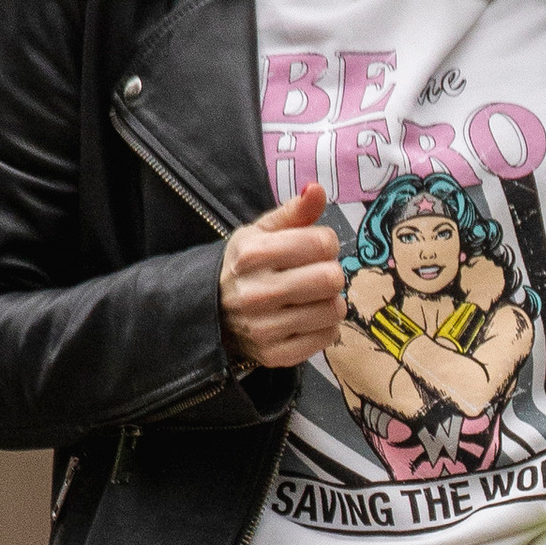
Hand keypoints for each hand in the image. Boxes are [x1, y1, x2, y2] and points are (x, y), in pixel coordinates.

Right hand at [219, 181, 342, 370]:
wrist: (212, 312)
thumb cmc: (245, 267)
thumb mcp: (261, 233)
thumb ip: (294, 212)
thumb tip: (316, 188)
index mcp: (252, 254)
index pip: (321, 244)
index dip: (327, 243)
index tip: (316, 248)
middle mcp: (256, 292)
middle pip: (331, 278)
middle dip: (330, 272)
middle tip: (316, 274)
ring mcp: (264, 328)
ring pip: (333, 309)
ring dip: (330, 300)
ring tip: (311, 297)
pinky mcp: (275, 355)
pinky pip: (327, 337)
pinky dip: (324, 326)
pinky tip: (307, 318)